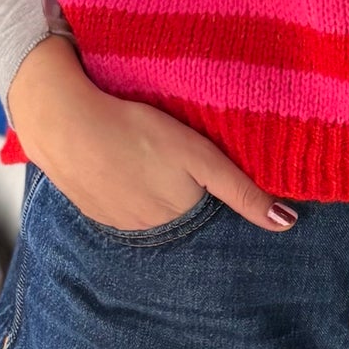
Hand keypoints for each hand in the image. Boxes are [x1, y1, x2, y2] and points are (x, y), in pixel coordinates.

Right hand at [6, 37, 296, 232]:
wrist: (61, 119)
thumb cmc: (134, 130)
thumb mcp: (200, 156)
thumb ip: (242, 191)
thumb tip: (286, 224)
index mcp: (177, 218)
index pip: (208, 206)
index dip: (207, 181)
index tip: (197, 158)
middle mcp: (147, 230)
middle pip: (177, 207)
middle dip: (179, 185)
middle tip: (167, 148)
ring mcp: (113, 221)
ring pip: (145, 204)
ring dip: (147, 184)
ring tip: (142, 150)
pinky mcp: (87, 205)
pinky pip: (115, 198)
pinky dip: (120, 181)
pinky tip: (116, 156)